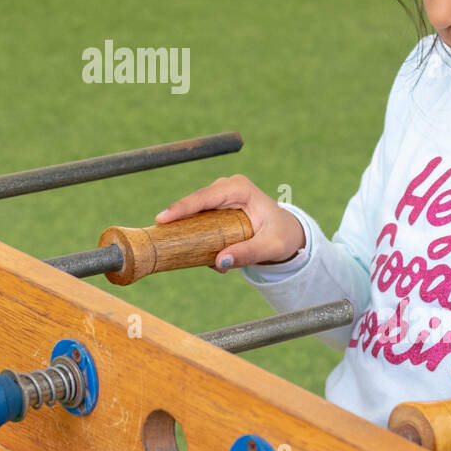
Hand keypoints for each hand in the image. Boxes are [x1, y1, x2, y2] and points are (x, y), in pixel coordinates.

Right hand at [155, 174, 304, 270]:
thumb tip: (219, 262)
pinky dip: (197, 236)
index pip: (205, 197)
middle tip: (164, 240)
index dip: (182, 207)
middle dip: (179, 221)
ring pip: (195, 213)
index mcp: (240, 189)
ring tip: (193, 254)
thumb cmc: (281, 236)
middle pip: (195, 203)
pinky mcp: (217, 206)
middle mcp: (227, 187)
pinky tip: (206, 255)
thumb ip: (247, 253)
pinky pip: (199, 219)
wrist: (288, 233)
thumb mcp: (270, 247)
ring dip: (189, 232)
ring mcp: (221, 196)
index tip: (162, 219)